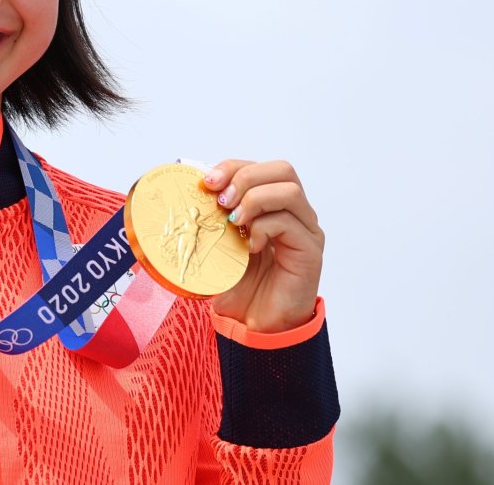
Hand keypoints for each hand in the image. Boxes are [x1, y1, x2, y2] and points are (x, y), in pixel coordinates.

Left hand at [203, 159, 323, 332]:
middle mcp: (295, 214)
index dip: (233, 167)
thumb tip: (183, 192)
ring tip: (234, 221)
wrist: (256, 327)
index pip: (260, 168)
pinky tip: (249, 247)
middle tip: (221, 200)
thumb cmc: (240, 288)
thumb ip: (210, 219)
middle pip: (281, 170)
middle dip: (245, 177)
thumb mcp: (217, 247)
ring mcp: (306, 231)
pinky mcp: (309, 252)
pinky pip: (290, 224)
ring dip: (255, 199)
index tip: (207, 181)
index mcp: (273, 207)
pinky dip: (263, 228)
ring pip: (289, 191)